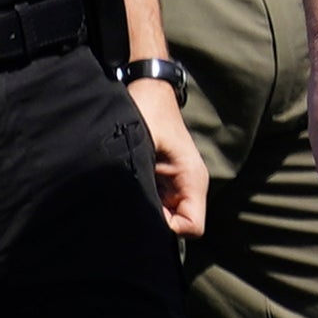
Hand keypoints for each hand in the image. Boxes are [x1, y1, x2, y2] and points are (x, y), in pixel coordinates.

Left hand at [129, 76, 208, 238]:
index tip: (142, 213)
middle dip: (154, 223)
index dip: (167, 229)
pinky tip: (126, 188)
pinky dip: (142, 204)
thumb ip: (141, 180)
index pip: (191, 227)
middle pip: (178, 225)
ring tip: (125, 194)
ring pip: (166, 217)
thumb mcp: (141, 144)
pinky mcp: (165, 181)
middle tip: (128, 205)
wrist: (148, 89)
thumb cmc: (145, 111)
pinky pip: (157, 205)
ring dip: (145, 211)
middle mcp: (189, 185)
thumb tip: (134, 212)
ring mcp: (177, 184)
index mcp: (192, 178)